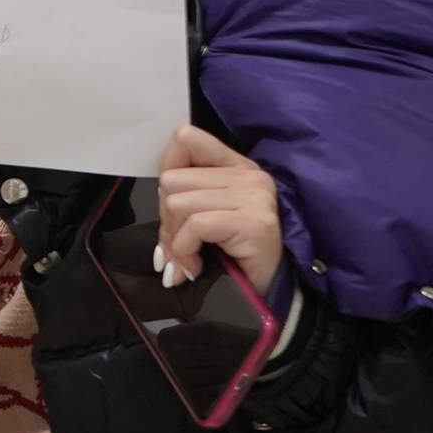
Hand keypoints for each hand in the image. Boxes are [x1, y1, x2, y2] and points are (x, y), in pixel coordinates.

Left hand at [153, 124, 283, 298]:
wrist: (275, 293)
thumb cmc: (240, 257)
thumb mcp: (209, 218)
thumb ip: (185, 199)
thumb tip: (157, 196)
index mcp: (236, 167)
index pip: (187, 139)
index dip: (167, 167)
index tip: (169, 201)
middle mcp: (248, 176)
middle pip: (172, 179)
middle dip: (166, 218)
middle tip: (178, 244)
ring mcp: (254, 197)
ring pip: (178, 203)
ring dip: (173, 238)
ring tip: (187, 257)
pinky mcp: (253, 222)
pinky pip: (195, 226)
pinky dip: (185, 251)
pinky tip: (195, 266)